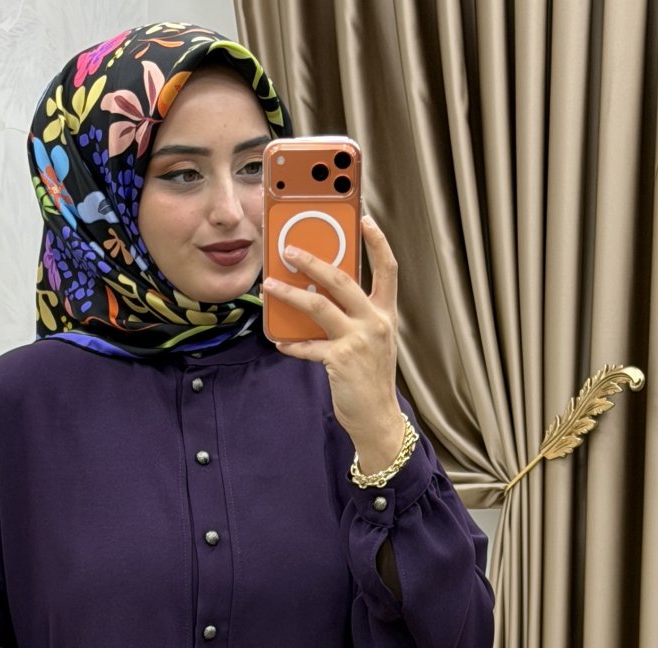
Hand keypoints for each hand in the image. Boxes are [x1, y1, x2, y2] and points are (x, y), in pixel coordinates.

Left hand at [262, 214, 405, 468]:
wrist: (378, 418)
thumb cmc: (370, 379)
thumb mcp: (371, 341)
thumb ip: (354, 318)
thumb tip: (322, 298)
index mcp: (385, 313)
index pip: (387, 269)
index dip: (378, 242)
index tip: (365, 219)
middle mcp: (375, 321)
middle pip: (342, 279)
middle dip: (312, 261)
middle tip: (289, 250)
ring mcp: (358, 340)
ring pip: (318, 306)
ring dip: (290, 294)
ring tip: (270, 287)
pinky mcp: (340, 360)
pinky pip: (308, 346)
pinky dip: (291, 344)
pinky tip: (280, 342)